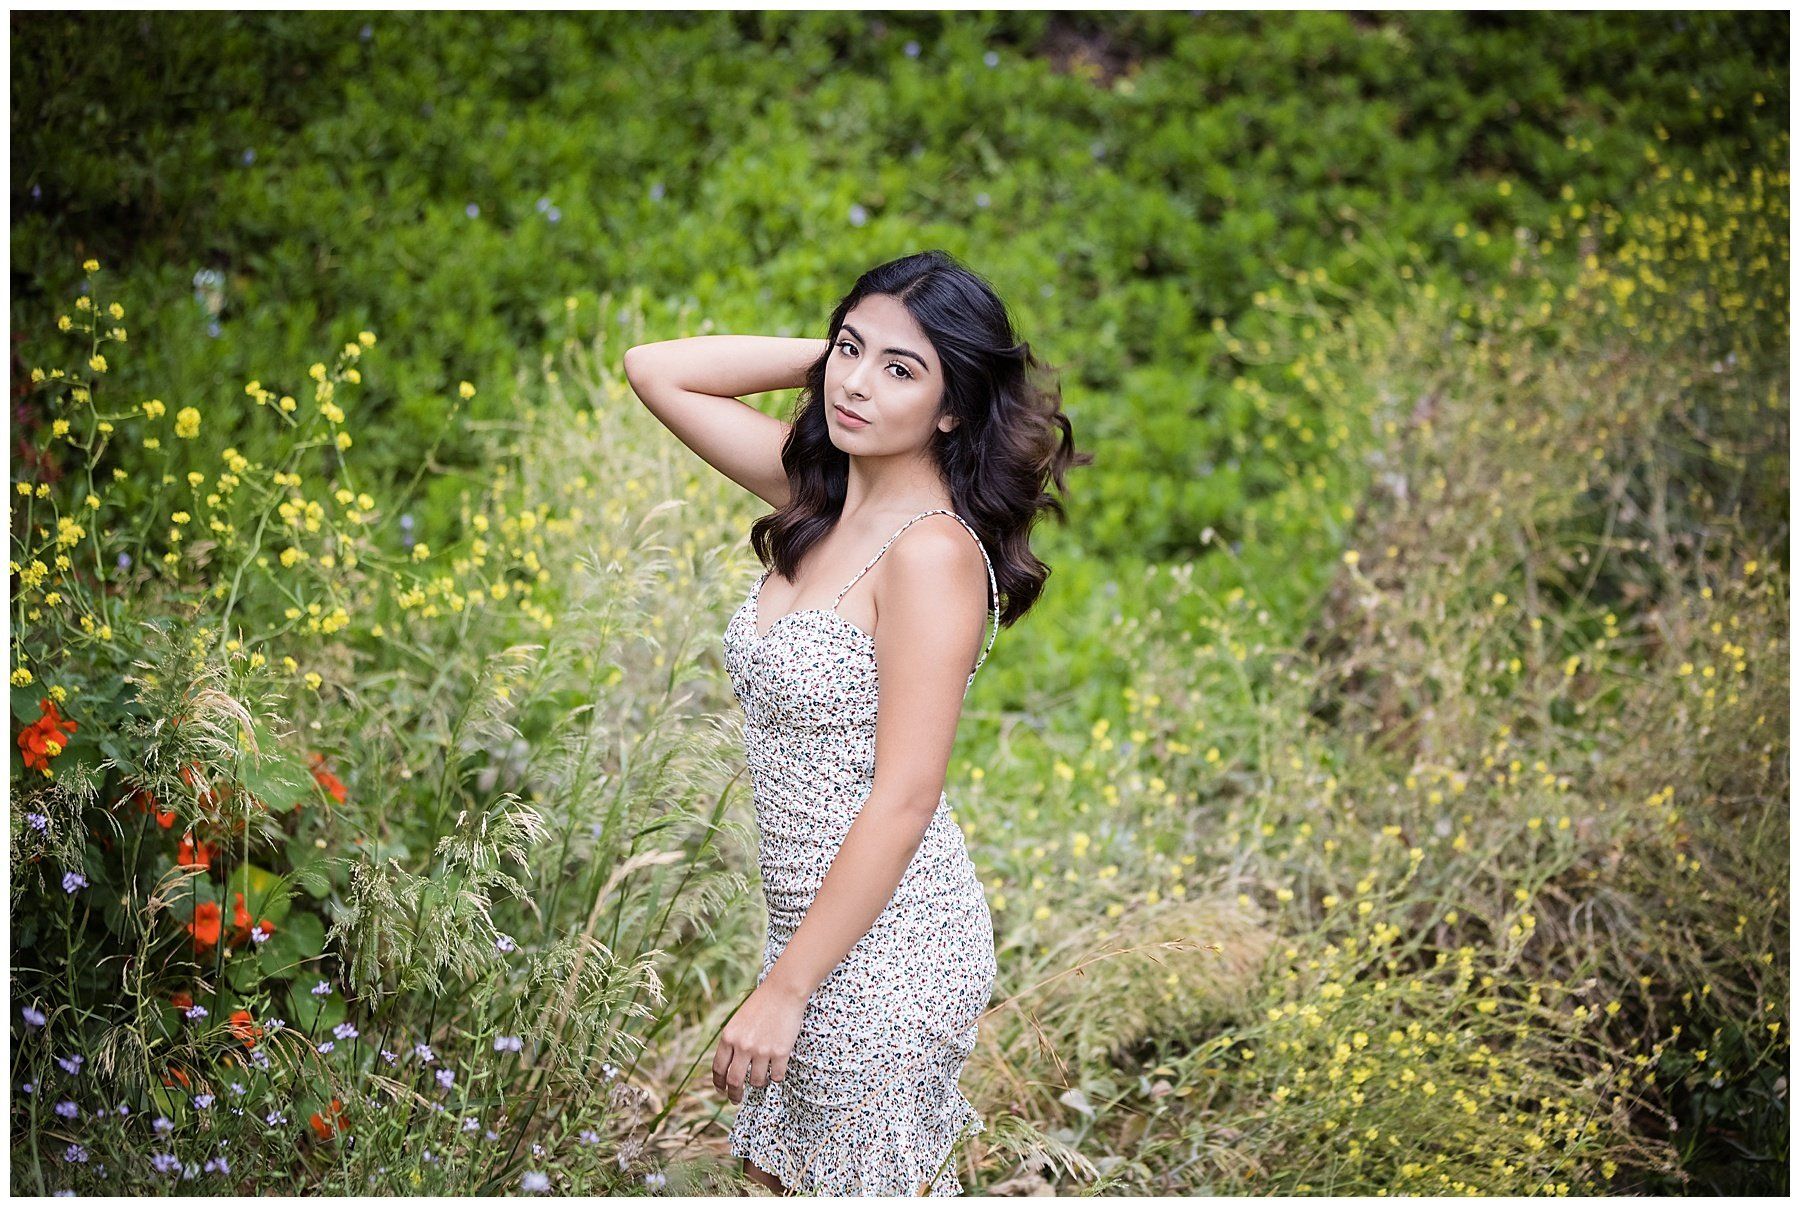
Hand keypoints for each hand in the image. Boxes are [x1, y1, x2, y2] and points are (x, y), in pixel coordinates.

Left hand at [712, 979, 807, 1104]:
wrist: (783, 991)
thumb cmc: (761, 1003)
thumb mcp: (738, 1021)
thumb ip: (732, 1041)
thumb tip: (729, 1066)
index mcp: (729, 1037)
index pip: (718, 1068)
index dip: (719, 1083)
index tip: (721, 1090)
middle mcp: (743, 1046)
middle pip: (734, 1081)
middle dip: (734, 1094)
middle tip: (736, 1099)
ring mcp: (762, 1050)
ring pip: (757, 1081)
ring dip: (759, 1083)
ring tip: (762, 1079)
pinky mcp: (780, 1052)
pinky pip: (777, 1076)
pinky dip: (776, 1077)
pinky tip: (777, 1071)